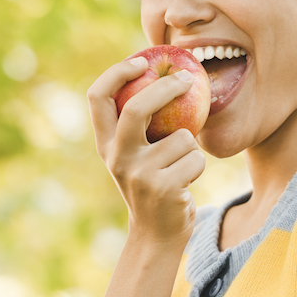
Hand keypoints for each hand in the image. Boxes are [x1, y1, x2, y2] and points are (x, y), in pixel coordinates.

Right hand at [87, 56, 205, 244]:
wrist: (157, 235)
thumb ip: (139, 124)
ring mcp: (139, 173)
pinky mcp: (164, 187)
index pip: (97, 97)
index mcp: (105, 144)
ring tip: (180, 167)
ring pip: (182, 137)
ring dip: (191, 148)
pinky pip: (196, 158)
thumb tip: (165, 72)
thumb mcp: (136, 154)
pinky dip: (199, 166)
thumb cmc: (153, 183)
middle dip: (166, 88)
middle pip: (137, 107)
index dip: (116, 73)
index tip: (141, 61)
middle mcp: (116, 157)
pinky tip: (186, 182)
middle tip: (188, 78)